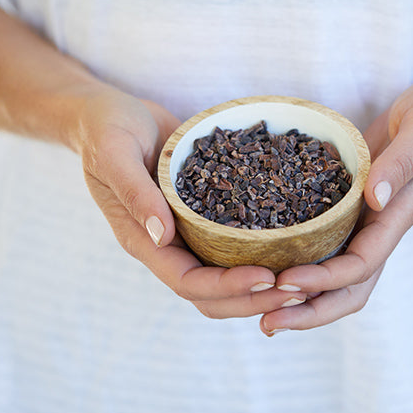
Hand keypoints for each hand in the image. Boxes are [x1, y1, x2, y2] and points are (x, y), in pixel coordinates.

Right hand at [74, 86, 302, 317]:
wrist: (110, 113)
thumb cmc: (105, 128)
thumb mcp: (113, 152)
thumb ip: (134, 191)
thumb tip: (163, 236)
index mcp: (141, 239)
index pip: (186, 281)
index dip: (226, 286)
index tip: (267, 277)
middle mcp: (165, 244)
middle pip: (212, 294)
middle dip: (254, 299)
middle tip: (301, 290)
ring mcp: (184, 233)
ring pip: (225, 277)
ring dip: (262, 286)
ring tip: (306, 280)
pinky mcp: (201, 216)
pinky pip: (231, 245)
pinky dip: (260, 253)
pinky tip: (295, 245)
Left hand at [259, 75, 412, 334]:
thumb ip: (403, 161)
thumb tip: (374, 198)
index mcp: (399, 215)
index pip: (363, 264)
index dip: (326, 279)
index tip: (287, 281)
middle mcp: (380, 227)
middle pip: (349, 288)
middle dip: (311, 309)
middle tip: (267, 322)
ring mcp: (366, 219)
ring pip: (336, 274)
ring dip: (303, 297)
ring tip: (260, 309)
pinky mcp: (351, 205)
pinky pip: (326, 242)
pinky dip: (300, 260)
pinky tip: (268, 263)